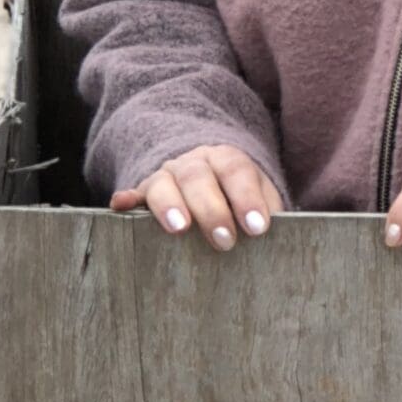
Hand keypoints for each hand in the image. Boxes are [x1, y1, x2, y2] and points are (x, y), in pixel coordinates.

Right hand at [111, 144, 284, 251]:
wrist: (208, 177)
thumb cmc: (239, 201)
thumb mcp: (260, 199)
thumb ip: (269, 212)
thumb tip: (282, 237)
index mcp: (227, 159)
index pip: (237, 171)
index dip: (247, 198)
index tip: (258, 228)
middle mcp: (194, 163)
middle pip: (199, 177)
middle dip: (212, 209)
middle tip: (225, 241)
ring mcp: (166, 175)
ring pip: (164, 183)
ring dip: (170, 204)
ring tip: (179, 228)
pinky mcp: (144, 192)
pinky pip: (133, 194)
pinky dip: (126, 199)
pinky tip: (119, 207)